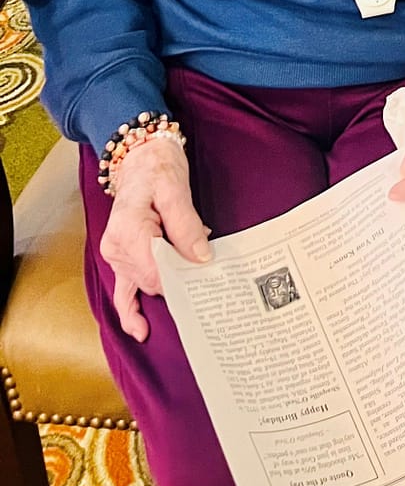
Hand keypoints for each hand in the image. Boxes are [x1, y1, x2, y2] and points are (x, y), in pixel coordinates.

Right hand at [101, 135, 210, 342]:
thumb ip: (186, 226)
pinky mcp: (120, 256)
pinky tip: (141, 330)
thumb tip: (201, 258)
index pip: (158, 270)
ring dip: (169, 281)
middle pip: (153, 279)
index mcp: (129, 230)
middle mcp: (116, 247)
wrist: (140, 155)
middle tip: (208, 278)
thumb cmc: (158, 167)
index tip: (205, 280)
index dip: (182, 277)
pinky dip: (130, 310)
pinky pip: (122, 289)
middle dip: (180, 279)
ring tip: (194, 289)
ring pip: (146, 283)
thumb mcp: (177, 190)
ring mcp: (115, 254)